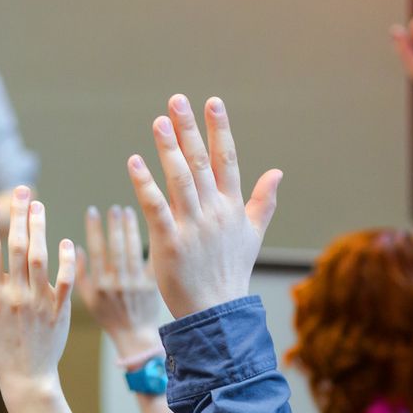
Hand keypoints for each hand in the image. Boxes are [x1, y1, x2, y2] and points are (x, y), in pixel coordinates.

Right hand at [0, 186, 75, 392]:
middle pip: (15, 247)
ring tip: (38, 206)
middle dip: (18, 215)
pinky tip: (67, 241)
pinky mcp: (59, 309)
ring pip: (39, 257)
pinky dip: (67, 259)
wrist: (26, 377)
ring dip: (39, 228)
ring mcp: (37, 301)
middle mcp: (14, 295)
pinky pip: (66, 279)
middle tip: (22, 191)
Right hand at [79, 205, 162, 358]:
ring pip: (133, 250)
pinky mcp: (152, 284)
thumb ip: (80, 275)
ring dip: (130, 228)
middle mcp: (117, 283)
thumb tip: (74, 248)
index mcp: (100, 285)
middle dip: (114, 224)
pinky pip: (151, 260)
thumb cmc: (109, 317)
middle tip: (113, 208)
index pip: (96, 250)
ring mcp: (136, 283)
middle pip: (116, 247)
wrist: (135, 335)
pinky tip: (149, 226)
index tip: (92, 211)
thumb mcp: (88, 300)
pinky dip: (149, 242)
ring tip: (127, 211)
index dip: (94, 229)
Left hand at [127, 95, 281, 318]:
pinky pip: (155, 207)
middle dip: (189, 129)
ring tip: (158, 121)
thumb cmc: (230, 271)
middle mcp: (214, 212)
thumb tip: (277, 171)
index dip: (220, 130)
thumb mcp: (252, 235)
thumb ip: (263, 201)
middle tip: (177, 100)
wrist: (216, 312)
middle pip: (200, 162)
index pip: (227, 160)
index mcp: (232, 207)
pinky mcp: (170, 242)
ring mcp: (192, 226)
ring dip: (168, 148)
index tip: (212, 102)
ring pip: (180, 179)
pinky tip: (134, 161)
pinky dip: (145, 183)